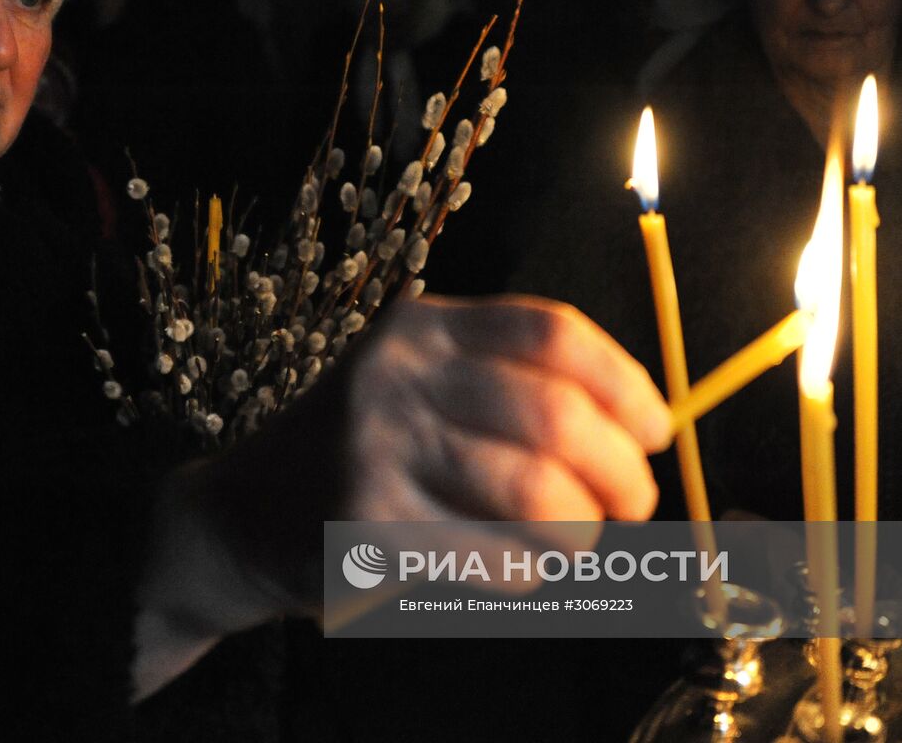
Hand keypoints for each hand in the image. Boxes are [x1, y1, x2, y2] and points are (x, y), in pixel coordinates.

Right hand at [131, 294, 670, 697]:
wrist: (243, 512)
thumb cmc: (363, 447)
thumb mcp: (417, 383)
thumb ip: (508, 387)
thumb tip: (637, 433)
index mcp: (420, 327)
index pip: (552, 333)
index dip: (626, 384)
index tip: (657, 429)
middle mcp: (395, 374)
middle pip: (557, 417)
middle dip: (621, 473)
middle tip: (633, 503)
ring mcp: (377, 449)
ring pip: (538, 497)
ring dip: (584, 532)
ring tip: (581, 542)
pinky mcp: (368, 526)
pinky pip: (497, 559)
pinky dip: (534, 573)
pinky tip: (523, 569)